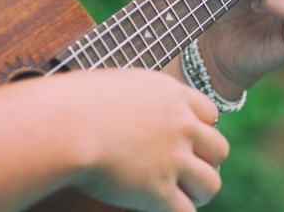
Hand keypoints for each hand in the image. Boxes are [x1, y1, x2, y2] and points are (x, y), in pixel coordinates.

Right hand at [67, 69, 228, 210]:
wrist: (64, 125)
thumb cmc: (74, 103)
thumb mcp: (117, 85)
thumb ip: (137, 98)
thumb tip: (131, 107)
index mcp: (171, 95)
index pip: (210, 114)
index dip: (200, 130)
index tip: (186, 142)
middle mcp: (181, 125)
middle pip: (219, 149)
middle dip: (206, 163)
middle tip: (187, 173)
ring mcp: (173, 159)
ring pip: (211, 184)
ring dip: (197, 192)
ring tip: (181, 196)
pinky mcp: (159, 191)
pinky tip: (161, 210)